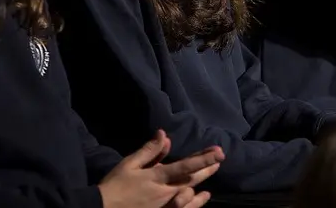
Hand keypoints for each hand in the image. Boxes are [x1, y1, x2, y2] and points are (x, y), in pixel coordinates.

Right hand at [99, 130, 223, 207]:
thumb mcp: (129, 165)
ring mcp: (165, 205)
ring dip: (203, 184)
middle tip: (220, 159)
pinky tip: (202, 197)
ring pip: (190, 195)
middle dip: (207, 168)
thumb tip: (164, 135)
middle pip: (192, 179)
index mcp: (158, 177)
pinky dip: (195, 203)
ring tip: (213, 175)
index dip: (203, 159)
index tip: (218, 152)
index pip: (186, 166)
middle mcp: (166, 192)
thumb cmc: (115, 186)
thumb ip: (149, 151)